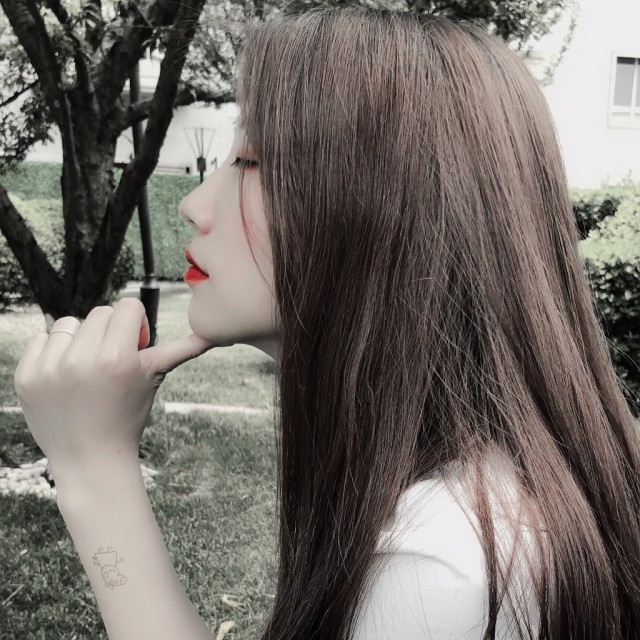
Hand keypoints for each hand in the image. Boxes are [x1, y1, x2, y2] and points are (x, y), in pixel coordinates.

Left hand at [13, 298, 218, 480]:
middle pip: (100, 313)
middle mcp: (82, 359)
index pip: (127, 306)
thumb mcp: (154, 379)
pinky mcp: (27, 376)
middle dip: (110, 332)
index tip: (134, 348)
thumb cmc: (127, 417)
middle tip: (112, 362)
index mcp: (118, 357)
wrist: (91, 458)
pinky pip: (41, 339)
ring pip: (69, 322)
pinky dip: (53, 352)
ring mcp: (50, 368)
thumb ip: (182, 350)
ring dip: (80, 340)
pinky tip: (64, 375)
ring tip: (86, 368)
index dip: (136, 325)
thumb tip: (215, 335)